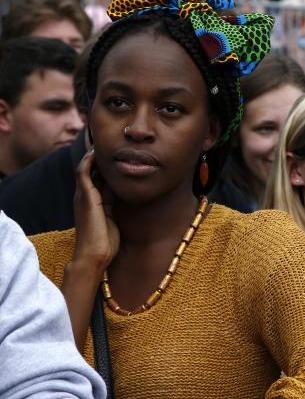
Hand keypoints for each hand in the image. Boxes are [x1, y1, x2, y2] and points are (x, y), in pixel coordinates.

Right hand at [72, 149, 118, 271]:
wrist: (94, 256)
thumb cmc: (105, 242)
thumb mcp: (113, 217)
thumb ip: (114, 205)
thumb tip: (126, 193)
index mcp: (92, 202)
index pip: (97, 177)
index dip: (105, 166)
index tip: (117, 154)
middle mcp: (84, 196)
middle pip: (89, 170)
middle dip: (98, 157)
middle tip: (111, 143)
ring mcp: (83, 196)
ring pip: (84, 168)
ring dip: (92, 155)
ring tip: (101, 142)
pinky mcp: (85, 198)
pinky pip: (83, 173)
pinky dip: (88, 161)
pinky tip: (96, 152)